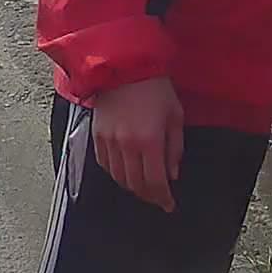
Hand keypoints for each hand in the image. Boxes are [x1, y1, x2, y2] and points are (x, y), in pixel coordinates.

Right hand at [91, 77, 183, 212]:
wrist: (124, 67)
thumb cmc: (155, 89)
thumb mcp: (175, 117)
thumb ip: (174, 148)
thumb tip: (171, 174)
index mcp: (149, 141)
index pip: (155, 182)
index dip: (163, 198)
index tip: (169, 205)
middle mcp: (126, 145)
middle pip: (135, 184)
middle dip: (148, 195)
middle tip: (157, 197)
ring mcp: (108, 140)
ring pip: (118, 176)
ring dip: (131, 186)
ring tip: (142, 186)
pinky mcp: (96, 134)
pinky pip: (104, 163)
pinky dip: (114, 172)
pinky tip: (123, 171)